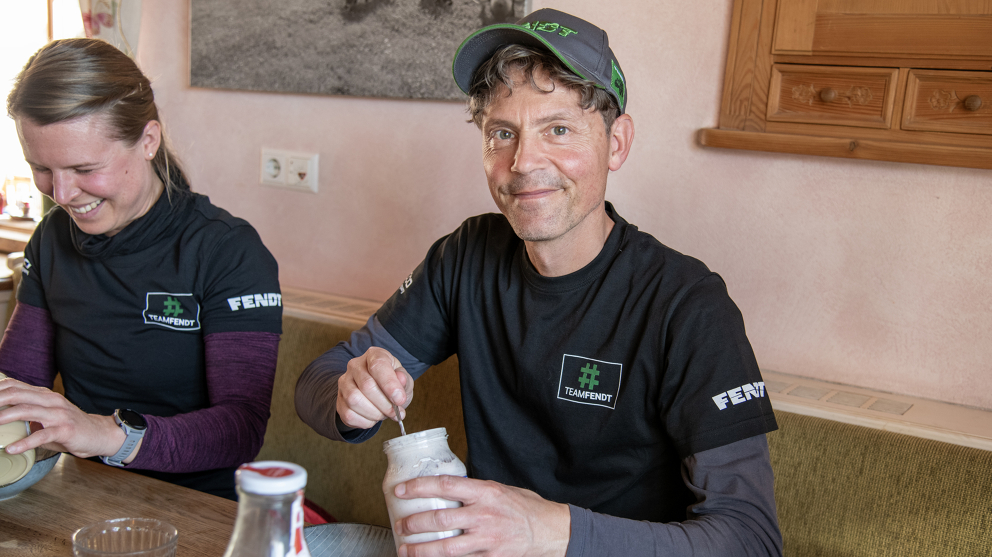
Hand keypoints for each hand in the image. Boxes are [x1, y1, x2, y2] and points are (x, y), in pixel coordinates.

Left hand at [0, 376, 123, 458]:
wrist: (99, 434)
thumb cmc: (69, 426)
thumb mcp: (48, 413)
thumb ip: (29, 410)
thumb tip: (3, 413)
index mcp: (45, 395)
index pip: (15, 386)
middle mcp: (51, 401)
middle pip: (17, 394)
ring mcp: (59, 415)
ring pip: (27, 411)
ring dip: (4, 417)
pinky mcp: (65, 430)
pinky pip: (41, 436)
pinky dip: (24, 443)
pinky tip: (11, 449)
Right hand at [336, 347, 413, 428]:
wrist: (378, 393)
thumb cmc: (392, 384)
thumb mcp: (404, 380)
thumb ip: (404, 380)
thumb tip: (401, 380)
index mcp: (373, 355)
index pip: (378, 365)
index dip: (390, 384)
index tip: (400, 400)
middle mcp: (355, 366)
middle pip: (366, 385)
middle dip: (385, 404)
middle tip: (395, 412)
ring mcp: (344, 383)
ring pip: (354, 400)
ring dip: (374, 413)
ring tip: (384, 414)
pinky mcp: (339, 400)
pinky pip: (349, 415)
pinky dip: (365, 421)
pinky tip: (373, 417)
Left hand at [392, 475, 569, 556]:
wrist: (552, 532)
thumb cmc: (526, 508)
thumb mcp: (501, 490)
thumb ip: (476, 492)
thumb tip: (449, 491)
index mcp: (486, 492)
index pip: (446, 485)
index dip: (420, 487)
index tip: (402, 490)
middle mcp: (484, 514)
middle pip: (440, 518)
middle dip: (415, 523)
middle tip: (401, 524)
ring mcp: (487, 538)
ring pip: (446, 546)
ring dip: (421, 549)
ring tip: (405, 549)